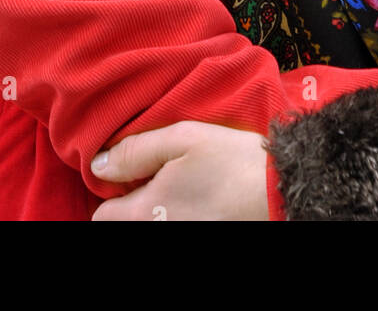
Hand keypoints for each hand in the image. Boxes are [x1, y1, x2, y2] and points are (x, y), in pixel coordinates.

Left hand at [91, 120, 269, 221]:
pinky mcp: (200, 237)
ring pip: (152, 225)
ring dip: (157, 208)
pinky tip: (198, 196)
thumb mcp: (182, 138)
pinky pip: (174, 227)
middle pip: (125, 223)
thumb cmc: (231, 160)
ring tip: (182, 184)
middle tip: (159, 173)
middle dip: (133, 200)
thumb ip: (135, 151)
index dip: (111, 190)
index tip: (132, 171)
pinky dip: (177, 215)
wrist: (279, 190)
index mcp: (144, 214)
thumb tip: (97, 166)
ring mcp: (181, 239)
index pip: (101, 216)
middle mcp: (157, 237)